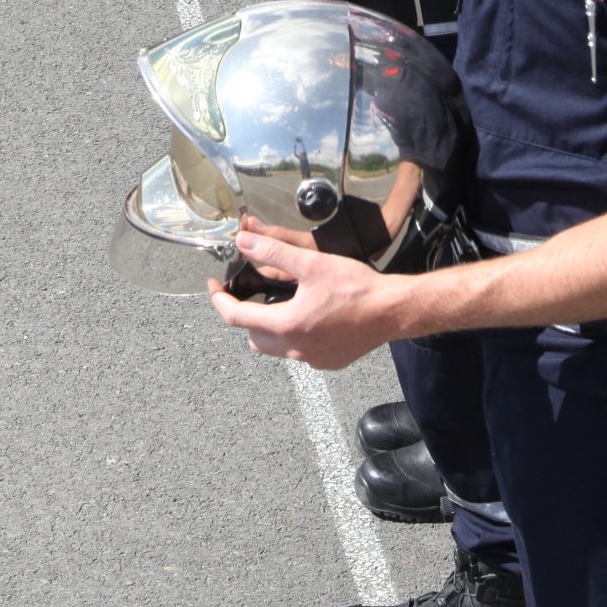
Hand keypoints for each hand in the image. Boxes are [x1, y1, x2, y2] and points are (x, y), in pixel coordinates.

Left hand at [208, 224, 405, 369]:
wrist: (393, 311)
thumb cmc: (355, 286)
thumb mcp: (311, 263)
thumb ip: (273, 253)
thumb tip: (242, 244)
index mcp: (286, 324)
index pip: (236, 317)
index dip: (219, 300)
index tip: (213, 286)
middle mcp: (295, 349)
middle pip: (253, 337)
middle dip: (244, 316)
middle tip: (246, 293)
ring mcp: (312, 359)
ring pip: (275, 348)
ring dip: (268, 328)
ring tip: (277, 303)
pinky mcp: (328, 362)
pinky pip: (299, 352)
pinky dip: (293, 336)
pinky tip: (308, 317)